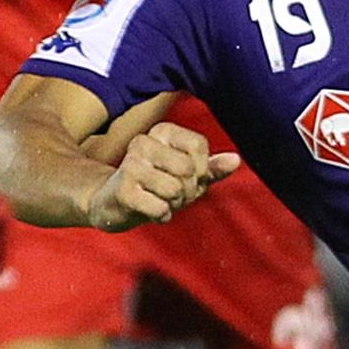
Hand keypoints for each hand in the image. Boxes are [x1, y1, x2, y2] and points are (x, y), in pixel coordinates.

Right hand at [85, 121, 236, 230]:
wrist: (113, 203)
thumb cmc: (156, 185)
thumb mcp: (187, 175)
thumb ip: (211, 168)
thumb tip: (236, 160)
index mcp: (162, 131)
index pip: (199, 146)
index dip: (202, 169)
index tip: (190, 177)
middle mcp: (143, 142)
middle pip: (188, 169)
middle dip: (189, 190)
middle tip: (174, 194)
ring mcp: (130, 166)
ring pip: (175, 190)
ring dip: (174, 204)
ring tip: (161, 200)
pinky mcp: (123, 191)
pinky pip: (160, 208)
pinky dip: (161, 216)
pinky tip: (150, 211)